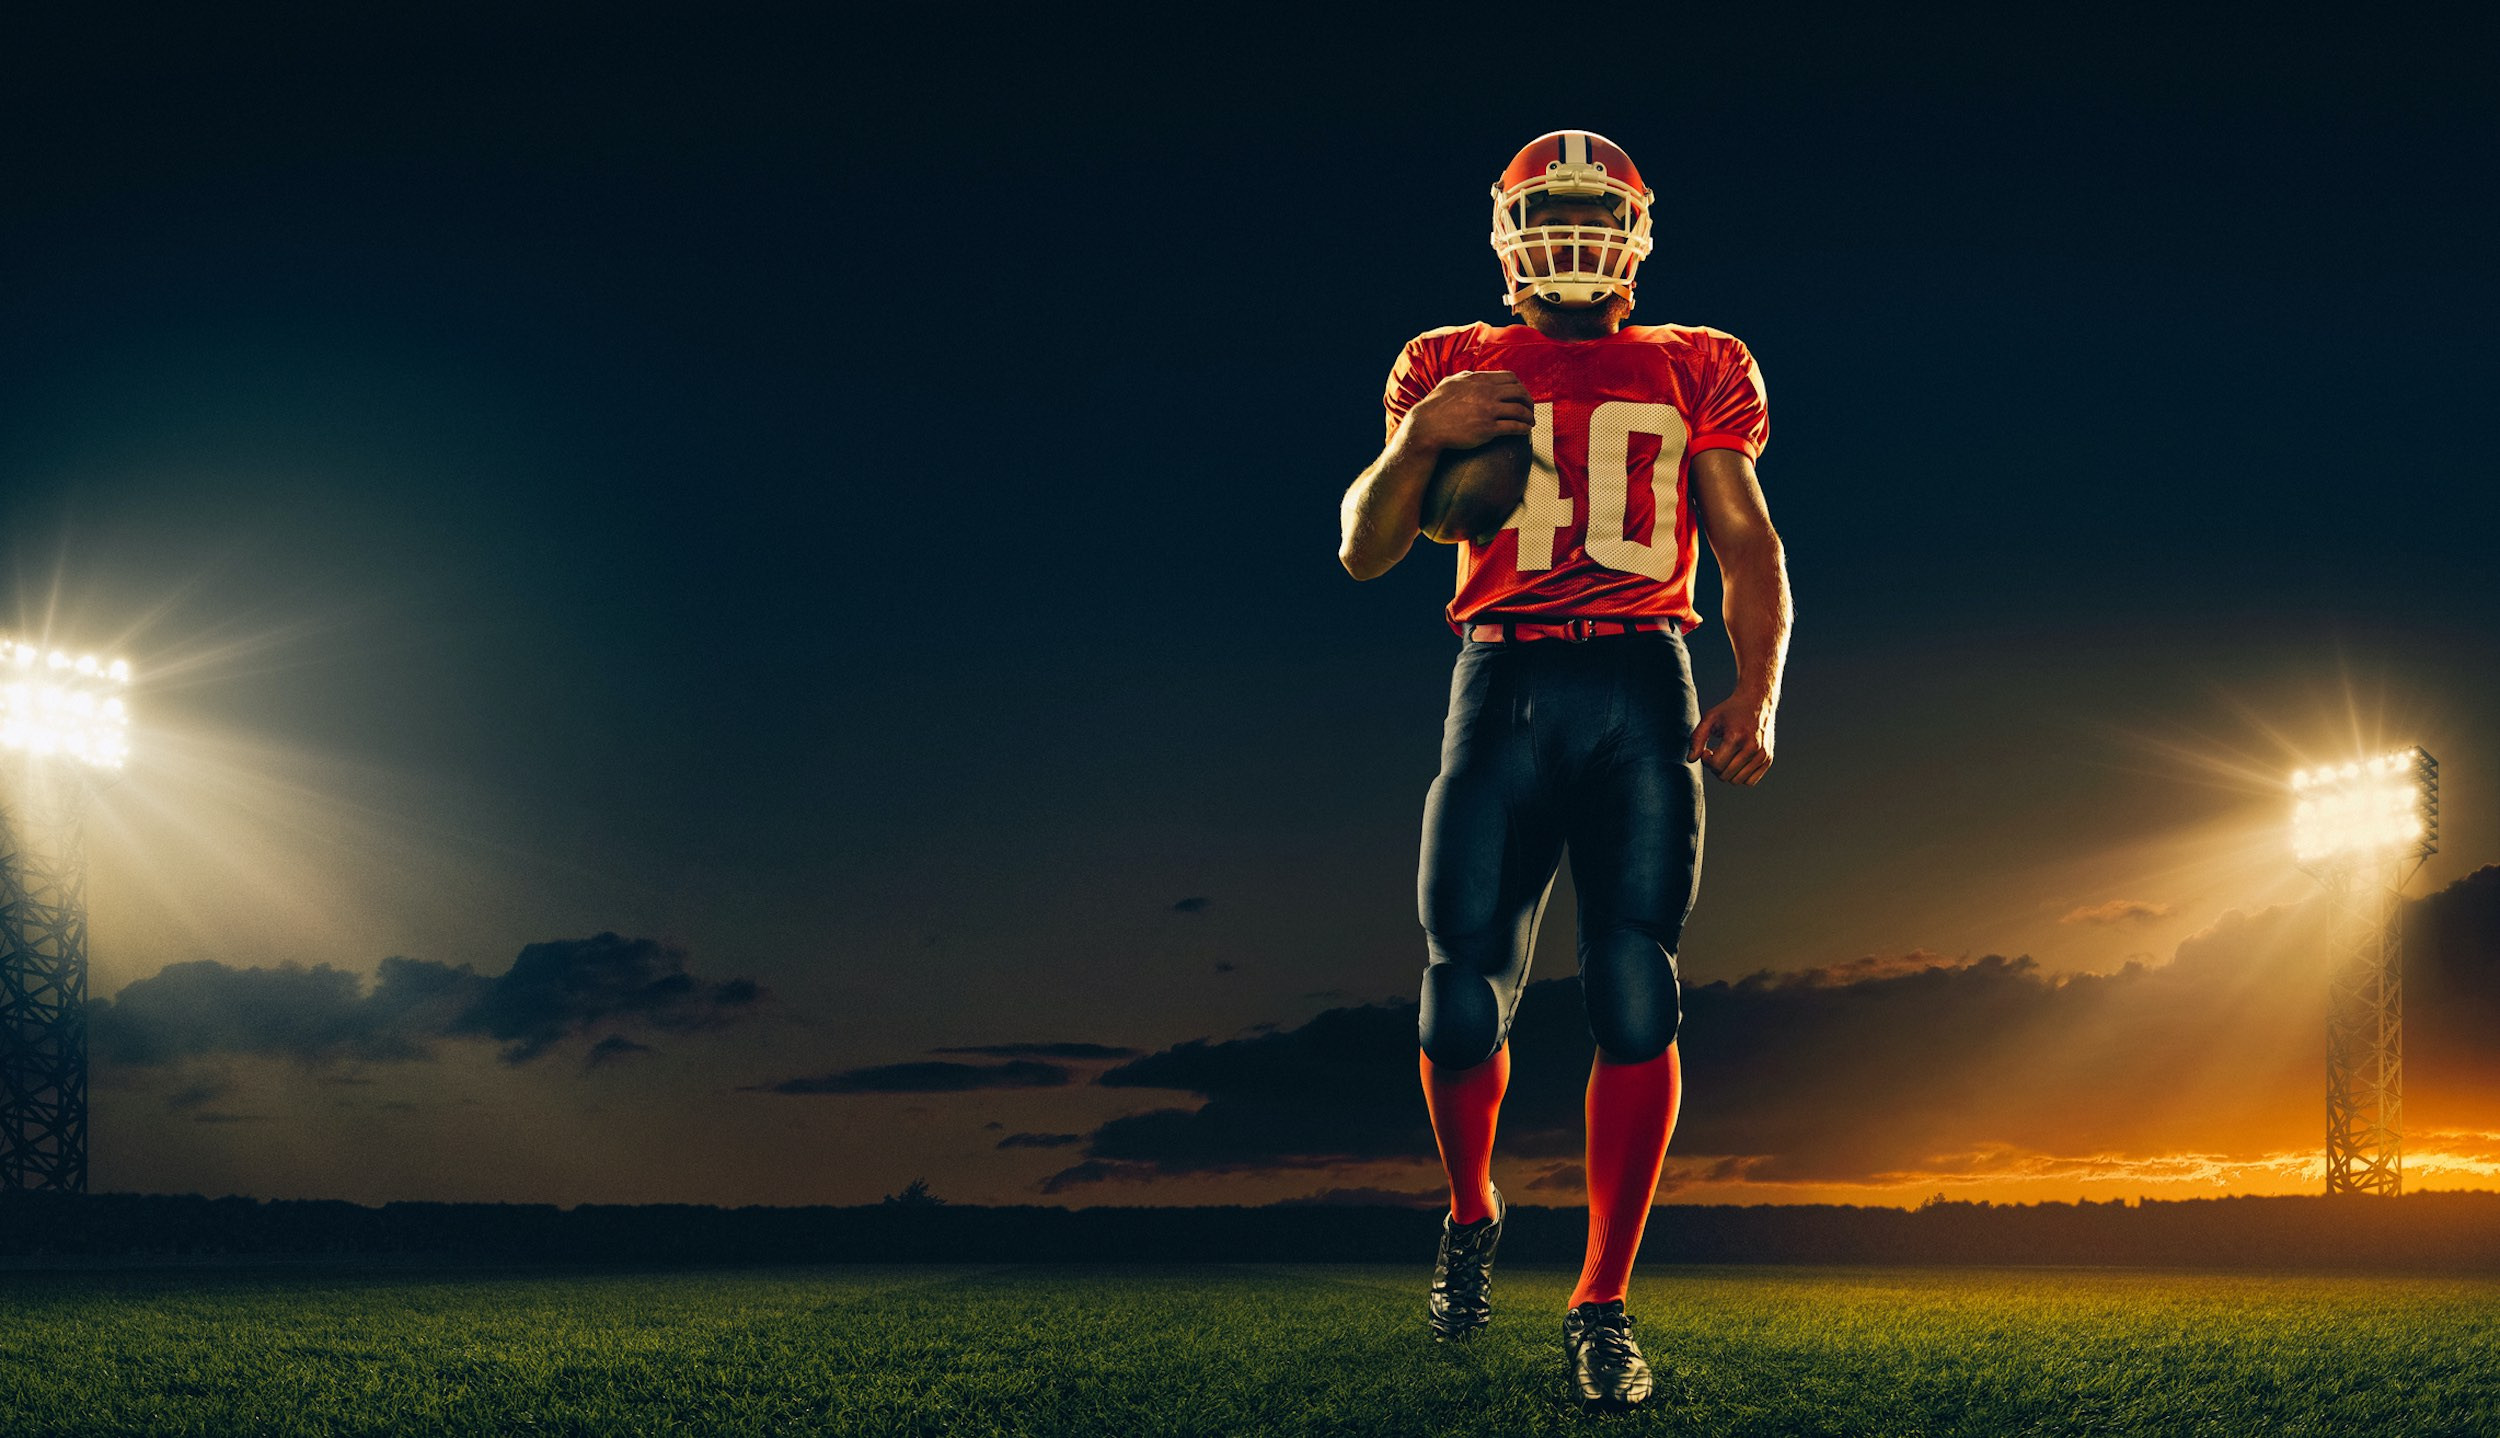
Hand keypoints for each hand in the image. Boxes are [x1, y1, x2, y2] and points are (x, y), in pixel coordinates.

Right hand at [1403, 370, 1532, 451]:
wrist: (1428, 426)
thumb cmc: (1436, 405)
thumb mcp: (1451, 382)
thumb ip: (1466, 377)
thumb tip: (1474, 374)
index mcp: (1479, 379)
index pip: (1510, 378)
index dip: (1519, 386)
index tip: (1520, 395)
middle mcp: (1487, 392)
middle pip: (1519, 392)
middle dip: (1528, 401)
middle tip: (1529, 408)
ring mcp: (1488, 410)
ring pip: (1520, 410)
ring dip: (1529, 416)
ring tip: (1530, 421)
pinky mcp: (1488, 428)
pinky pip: (1513, 427)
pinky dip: (1523, 428)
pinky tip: (1525, 430)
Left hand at [1688, 691, 1775, 785]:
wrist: (1757, 702)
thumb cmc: (1731, 710)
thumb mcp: (1710, 718)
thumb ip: (1697, 738)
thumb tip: (1691, 759)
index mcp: (1736, 737)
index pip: (1716, 765)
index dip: (1706, 761)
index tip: (1707, 751)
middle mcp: (1752, 748)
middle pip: (1725, 776)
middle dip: (1715, 768)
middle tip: (1715, 754)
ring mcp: (1762, 754)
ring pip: (1737, 781)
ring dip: (1727, 773)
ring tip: (1726, 757)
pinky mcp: (1767, 759)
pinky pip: (1750, 781)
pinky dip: (1740, 776)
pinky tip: (1736, 762)